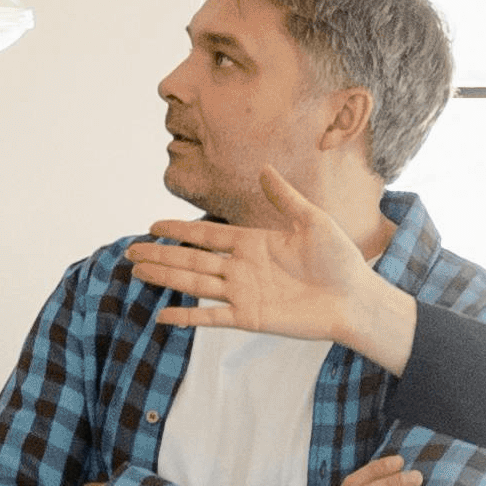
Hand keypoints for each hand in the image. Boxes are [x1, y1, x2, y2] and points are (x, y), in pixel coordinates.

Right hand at [126, 168, 418, 372]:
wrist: (355, 299)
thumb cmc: (340, 260)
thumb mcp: (312, 221)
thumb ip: (285, 198)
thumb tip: (264, 168)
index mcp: (254, 242)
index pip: (207, 235)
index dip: (180, 230)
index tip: (153, 225)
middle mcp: (242, 267)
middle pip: (191, 259)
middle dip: (161, 255)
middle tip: (130, 252)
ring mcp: (243, 293)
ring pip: (194, 283)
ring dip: (165, 278)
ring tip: (137, 272)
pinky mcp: (249, 317)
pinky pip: (211, 317)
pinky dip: (187, 316)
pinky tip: (162, 316)